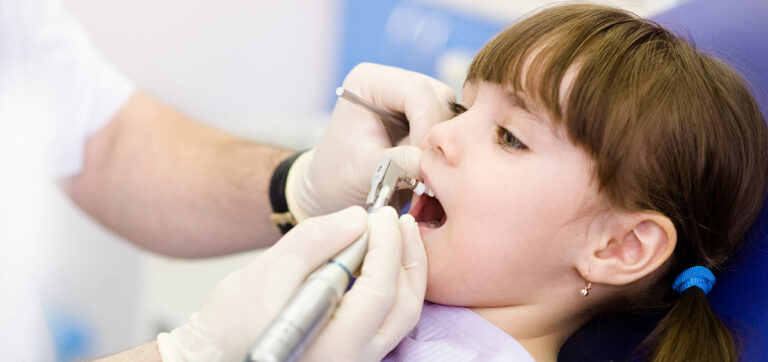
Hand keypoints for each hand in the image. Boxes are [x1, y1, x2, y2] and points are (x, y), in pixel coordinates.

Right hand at [156, 206, 426, 361]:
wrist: (212, 355)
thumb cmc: (230, 324)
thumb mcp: (266, 273)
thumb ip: (314, 242)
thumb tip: (357, 218)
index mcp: (333, 347)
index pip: (379, 291)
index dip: (387, 247)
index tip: (385, 215)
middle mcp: (352, 360)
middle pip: (403, 308)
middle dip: (407, 258)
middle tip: (400, 221)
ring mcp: (355, 360)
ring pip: (401, 317)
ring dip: (404, 272)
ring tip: (397, 235)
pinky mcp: (352, 354)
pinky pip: (389, 321)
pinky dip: (392, 286)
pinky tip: (381, 260)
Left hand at [286, 63, 454, 219]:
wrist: (333, 190)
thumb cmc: (338, 177)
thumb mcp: (363, 171)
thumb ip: (396, 162)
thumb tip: (429, 160)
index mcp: (369, 81)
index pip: (416, 90)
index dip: (426, 125)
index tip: (422, 161)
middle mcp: (393, 82)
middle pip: (438, 98)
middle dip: (436, 136)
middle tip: (428, 171)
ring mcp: (410, 99)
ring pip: (449, 114)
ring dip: (442, 145)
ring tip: (426, 174)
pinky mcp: (423, 119)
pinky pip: (448, 130)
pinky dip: (443, 151)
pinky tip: (429, 172)